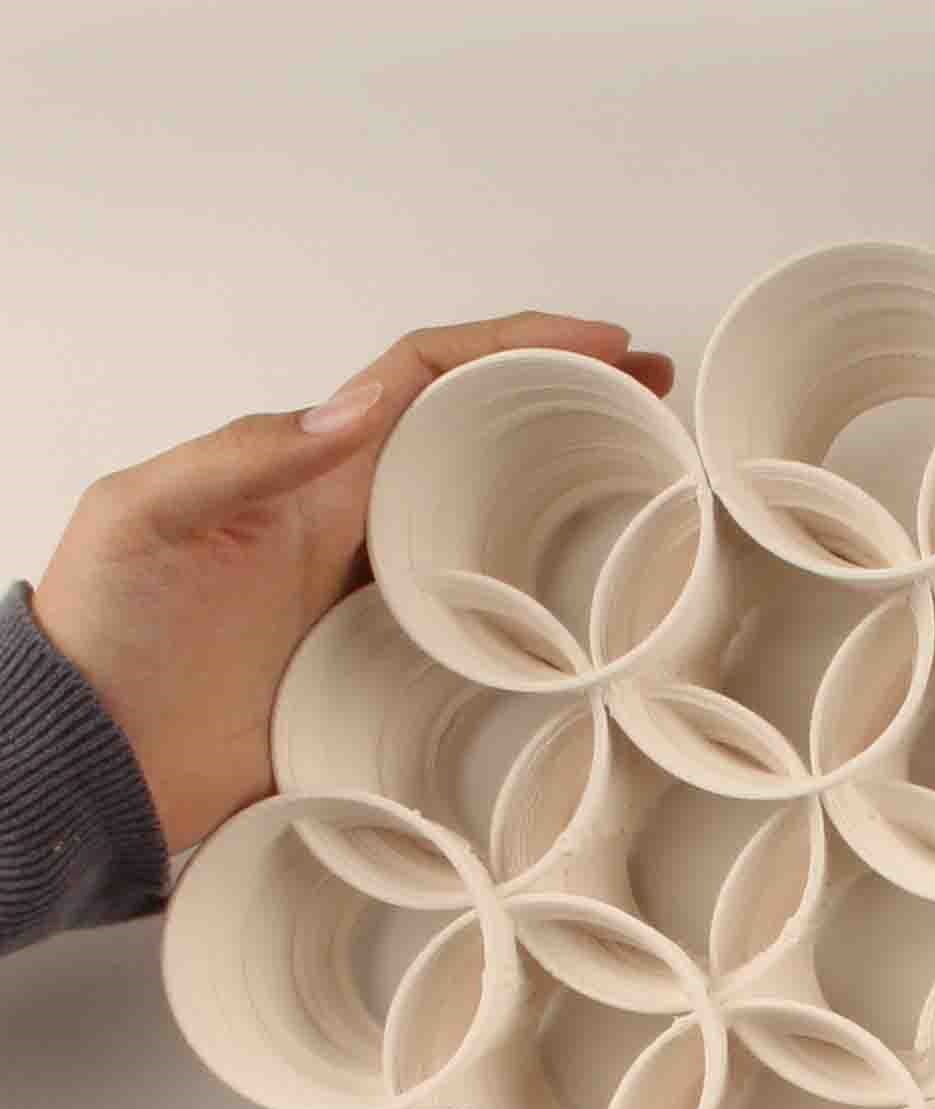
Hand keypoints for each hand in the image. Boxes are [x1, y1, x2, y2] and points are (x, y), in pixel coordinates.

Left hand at [30, 312, 674, 854]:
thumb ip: (241, 458)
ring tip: (663, 502)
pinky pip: (494, 647)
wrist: (97, 763)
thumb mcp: (147, 517)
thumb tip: (355, 412)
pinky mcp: (399, 685)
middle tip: (662, 407)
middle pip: (488, 448)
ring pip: (505, 542)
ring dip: (583, 511)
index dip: (518, 347)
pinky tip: (605, 629)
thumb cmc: (108, 633)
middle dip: (579, 411)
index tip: (604, 346)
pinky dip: (555, 629)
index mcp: (314, 477)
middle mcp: (363, 534)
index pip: (429, 380)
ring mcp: (388, 609)